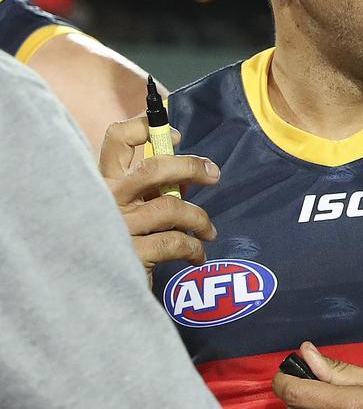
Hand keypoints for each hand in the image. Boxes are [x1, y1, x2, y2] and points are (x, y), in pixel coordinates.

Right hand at [99, 115, 219, 285]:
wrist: (93, 291)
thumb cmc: (122, 240)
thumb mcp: (132, 207)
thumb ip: (154, 188)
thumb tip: (193, 174)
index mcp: (104, 180)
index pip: (116, 138)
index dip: (147, 127)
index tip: (176, 134)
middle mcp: (106, 198)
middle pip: (152, 167)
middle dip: (190, 166)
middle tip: (213, 174)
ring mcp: (116, 226)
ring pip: (172, 207)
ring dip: (199, 218)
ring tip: (208, 231)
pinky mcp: (129, 253)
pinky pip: (175, 242)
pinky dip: (194, 247)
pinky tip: (197, 254)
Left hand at [272, 342, 362, 408]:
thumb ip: (338, 369)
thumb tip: (307, 352)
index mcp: (348, 403)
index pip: (295, 393)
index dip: (284, 380)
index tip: (286, 373)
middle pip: (294, 405)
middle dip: (301, 390)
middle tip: (321, 384)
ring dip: (308, 403)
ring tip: (333, 398)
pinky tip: (334, 407)